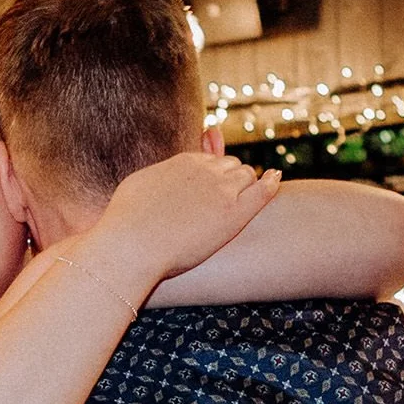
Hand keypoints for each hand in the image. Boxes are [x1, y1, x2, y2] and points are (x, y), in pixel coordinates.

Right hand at [98, 154, 281, 281]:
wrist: (131, 244)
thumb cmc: (127, 222)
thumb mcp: (141, 185)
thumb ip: (160, 177)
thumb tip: (163, 180)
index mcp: (184, 161)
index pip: (211, 160)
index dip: (214, 174)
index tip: (212, 189)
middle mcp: (205, 169)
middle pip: (231, 166)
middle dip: (231, 179)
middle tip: (223, 203)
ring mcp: (222, 189)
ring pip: (246, 176)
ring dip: (245, 187)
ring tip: (235, 208)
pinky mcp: (234, 213)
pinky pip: (262, 191)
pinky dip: (271, 183)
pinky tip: (276, 180)